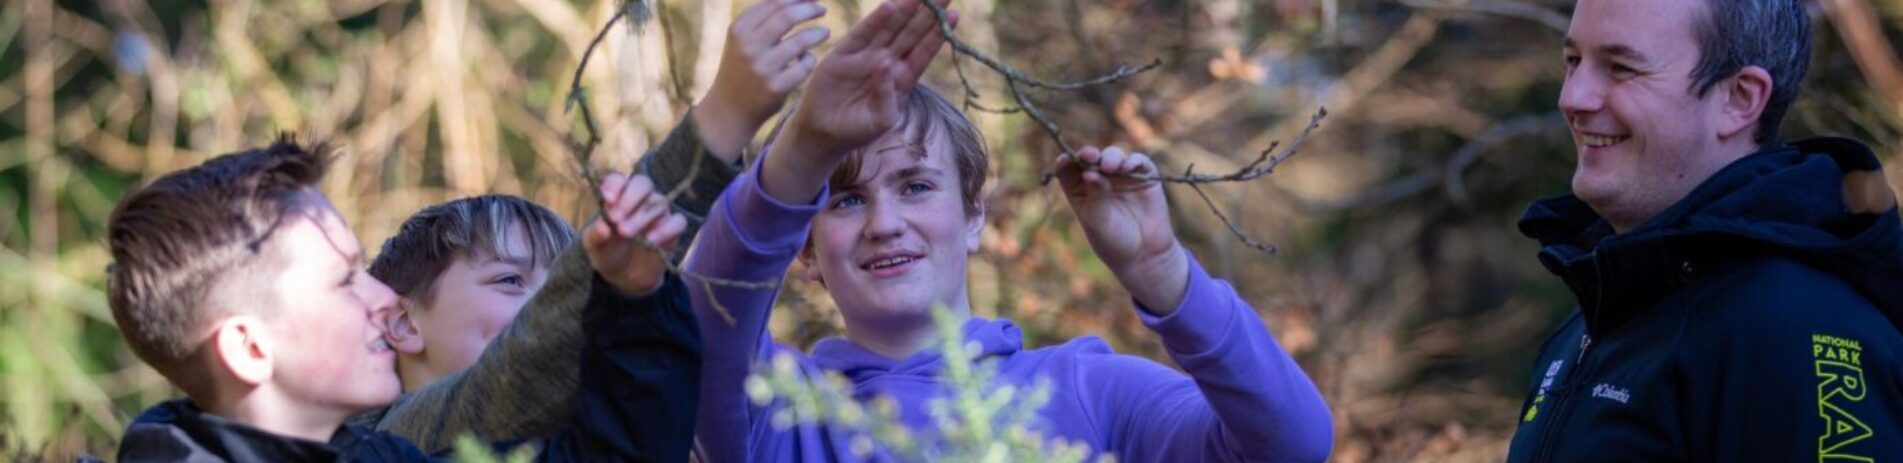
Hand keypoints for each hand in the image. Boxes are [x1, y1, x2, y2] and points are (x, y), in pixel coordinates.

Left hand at [584, 173, 688, 296]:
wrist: (625, 277)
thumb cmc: (609, 253)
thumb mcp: (595, 247)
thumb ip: (596, 236)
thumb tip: (602, 227)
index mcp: (618, 196)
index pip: (619, 179)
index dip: (614, 185)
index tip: (607, 200)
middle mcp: (641, 200)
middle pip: (643, 183)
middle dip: (630, 198)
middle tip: (616, 219)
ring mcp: (659, 213)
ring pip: (659, 203)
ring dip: (641, 217)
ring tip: (626, 234)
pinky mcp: (673, 230)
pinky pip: (678, 221)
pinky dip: (666, 229)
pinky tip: (651, 240)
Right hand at [695, 0, 830, 159]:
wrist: (728, 109)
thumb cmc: (742, 68)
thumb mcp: (743, 40)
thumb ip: (764, 19)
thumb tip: (800, 0)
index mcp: (739, 30)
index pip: (774, 3)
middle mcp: (748, 46)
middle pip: (787, 16)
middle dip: (809, 10)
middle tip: (822, 9)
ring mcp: (762, 67)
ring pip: (801, 41)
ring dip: (818, 33)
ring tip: (824, 32)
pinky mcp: (775, 87)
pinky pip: (805, 65)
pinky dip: (811, 59)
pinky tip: (808, 60)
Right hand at [763, 0, 956, 203]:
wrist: (825, 134)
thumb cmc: (858, 129)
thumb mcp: (881, 120)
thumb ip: (887, 97)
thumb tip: (886, 65)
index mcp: (902, 78)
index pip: (923, 52)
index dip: (937, 34)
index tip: (954, 16)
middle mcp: (886, 61)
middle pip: (911, 33)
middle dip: (927, 14)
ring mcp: (865, 55)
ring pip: (890, 28)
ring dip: (905, 11)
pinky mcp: (844, 54)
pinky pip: (862, 34)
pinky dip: (874, 21)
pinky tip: (889, 8)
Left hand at [1055, 146, 1188, 311]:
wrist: (1144, 255)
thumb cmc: (1114, 241)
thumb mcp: (1098, 220)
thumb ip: (1095, 196)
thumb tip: (1089, 173)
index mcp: (1079, 190)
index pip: (1068, 170)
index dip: (1066, 162)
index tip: (1065, 160)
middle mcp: (1099, 179)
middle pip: (1091, 159)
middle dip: (1088, 155)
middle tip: (1089, 156)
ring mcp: (1122, 176)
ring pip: (1113, 156)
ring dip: (1110, 157)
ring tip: (1109, 167)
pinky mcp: (1144, 177)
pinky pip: (1138, 162)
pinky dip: (1133, 161)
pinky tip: (1127, 168)